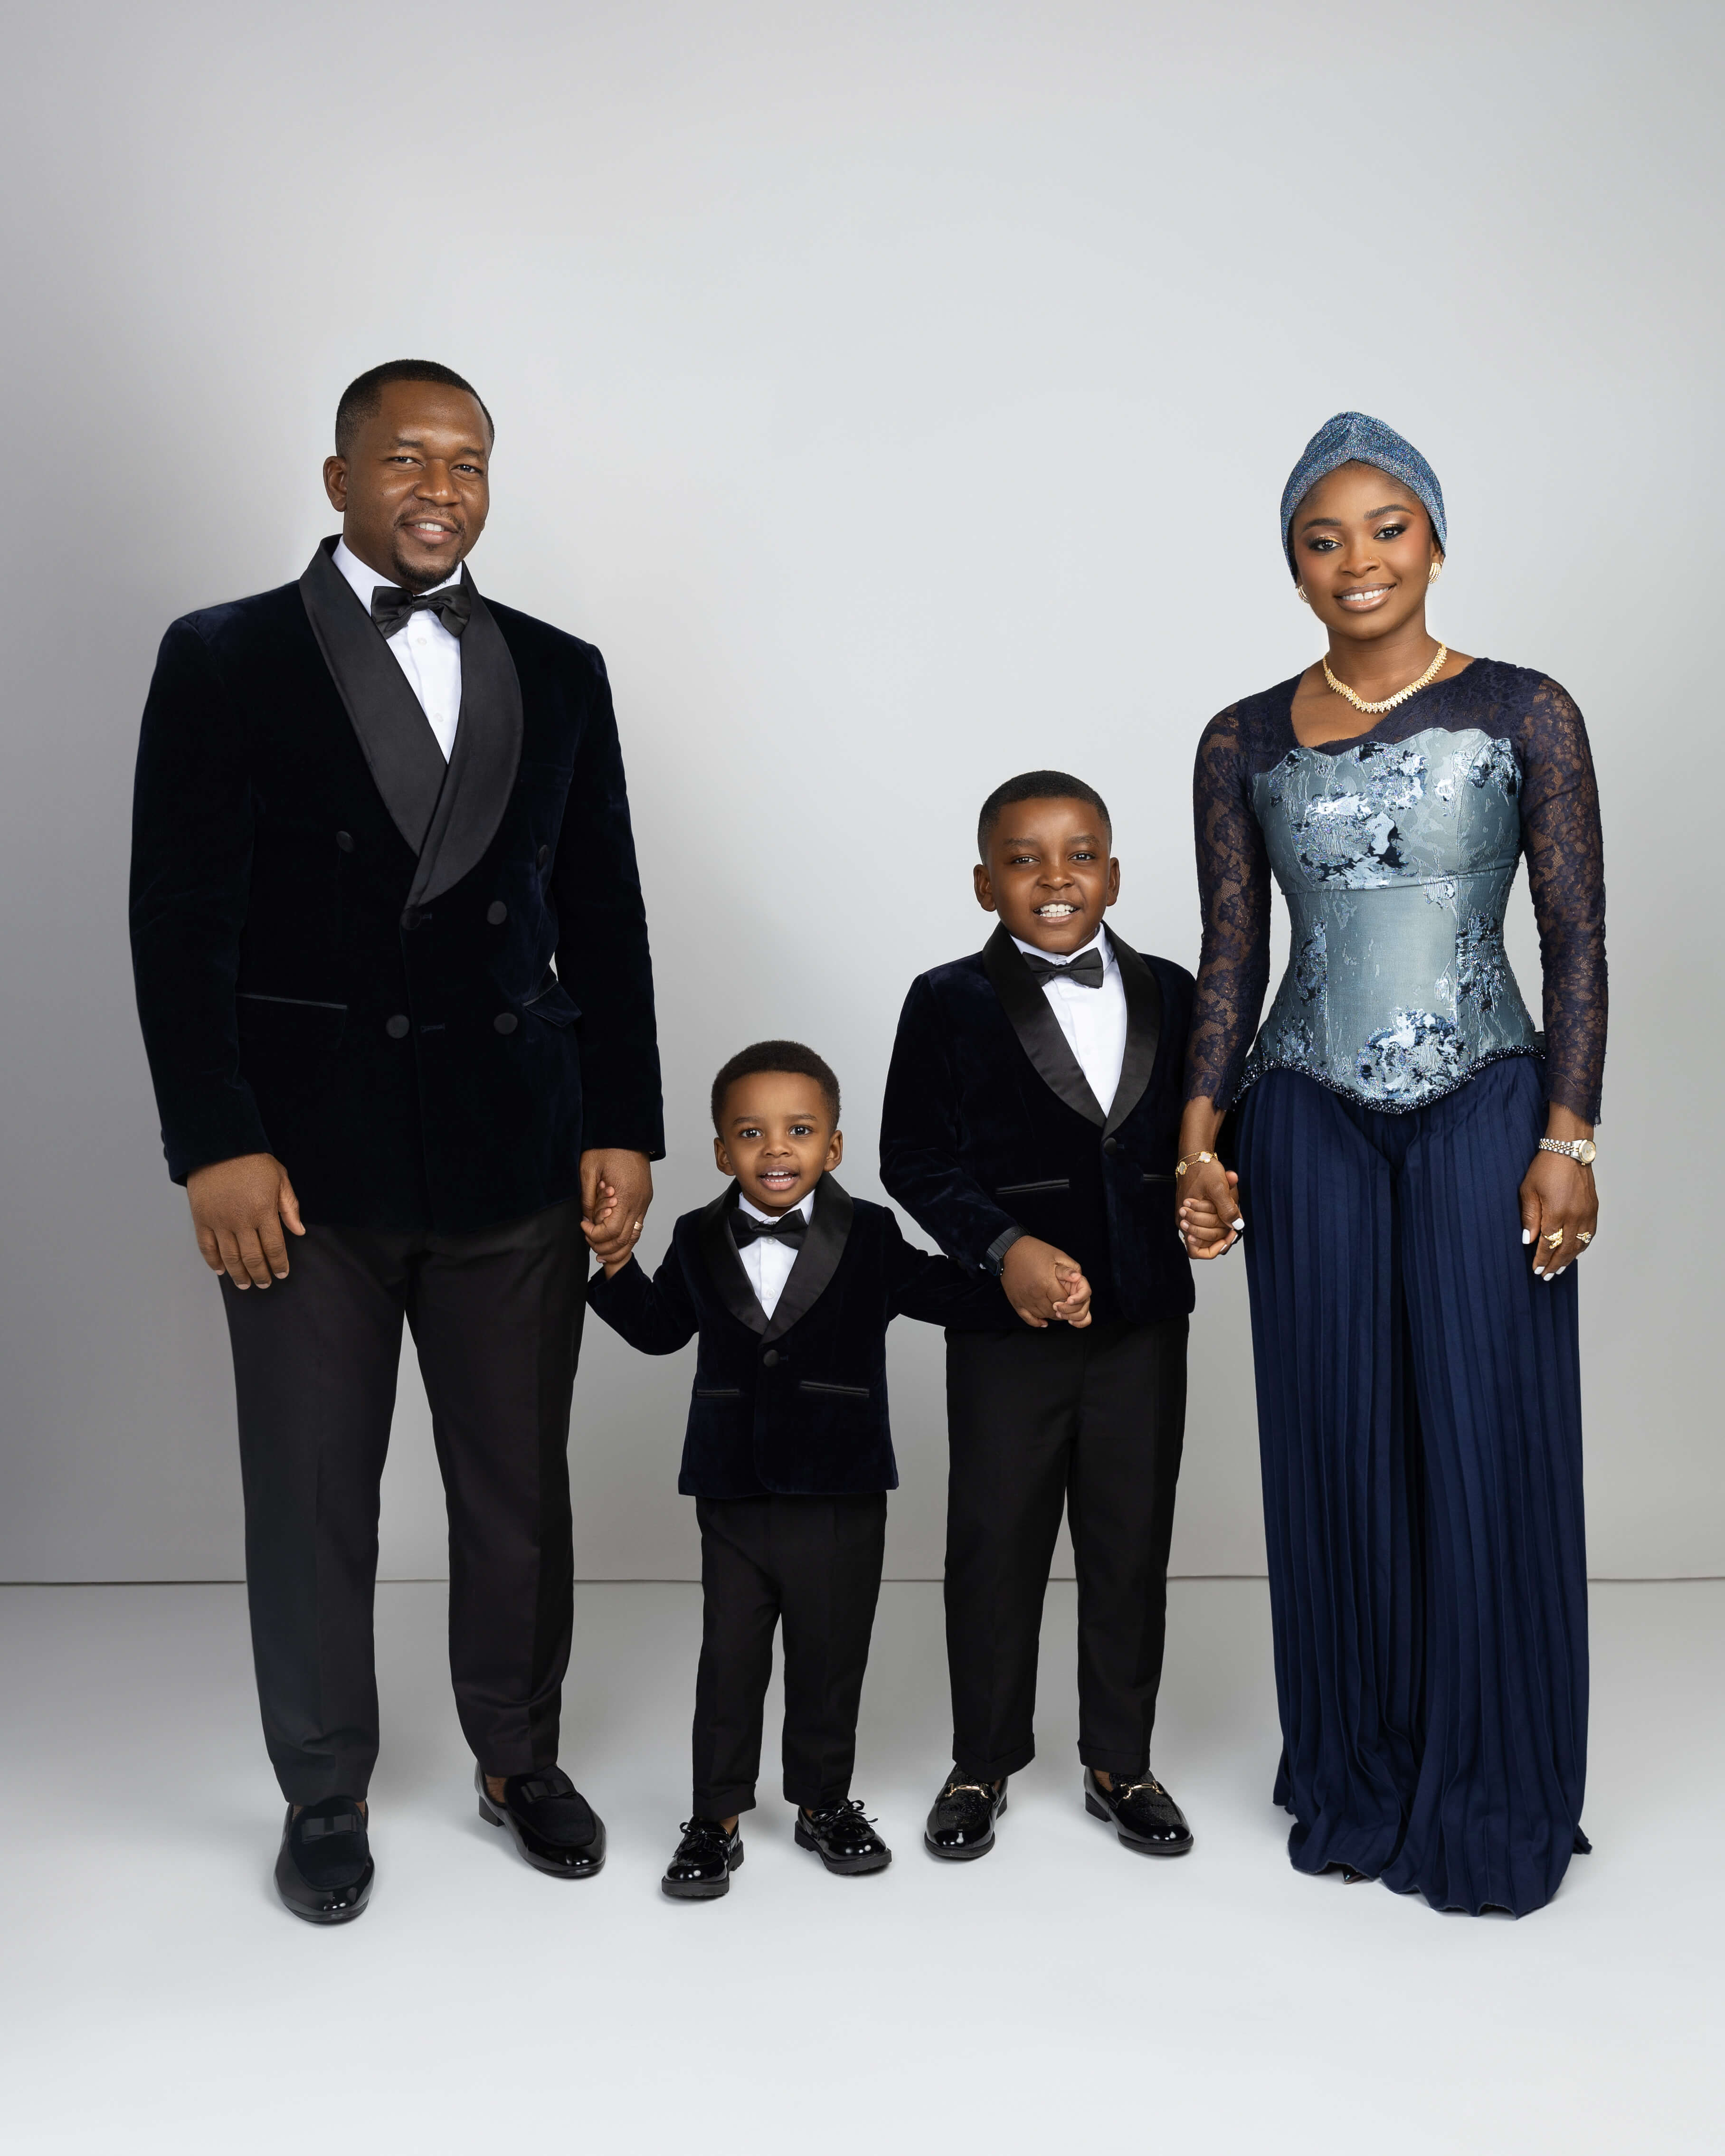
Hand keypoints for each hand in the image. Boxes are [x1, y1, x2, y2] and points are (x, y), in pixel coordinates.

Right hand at [187, 1153, 304, 1287]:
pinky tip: (221, 1271)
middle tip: (265, 1284)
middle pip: (252, 1258)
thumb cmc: (253, 1161)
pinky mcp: (201, 1219)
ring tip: (245, 1284)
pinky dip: (213, 1262)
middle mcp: (241, 1221)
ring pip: (230, 1257)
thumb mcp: (280, 1178)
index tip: (282, 1273)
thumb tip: (299, 1232)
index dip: (279, 1264)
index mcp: (263, 1211)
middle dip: (260, 1275)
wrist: (217, 1146)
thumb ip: (290, 1206)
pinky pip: (206, 1247)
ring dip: (239, 1274)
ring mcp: (219, 1221)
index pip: (274, 1247)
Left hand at [580, 1148, 652, 1268]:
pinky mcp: (645, 1199)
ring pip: (635, 1237)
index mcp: (625, 1196)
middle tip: (588, 1240)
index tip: (582, 1226)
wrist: (629, 1133)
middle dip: (604, 1246)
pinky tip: (613, 1238)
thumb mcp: (588, 1170)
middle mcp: (639, 1202)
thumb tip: (586, 1219)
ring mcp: (644, 1202)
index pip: (611, 1231)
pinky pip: (638, 1226)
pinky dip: (626, 1237)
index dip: (594, 1235)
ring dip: (618, 1247)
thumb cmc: (607, 1148)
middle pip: (624, 1240)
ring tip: (600, 1249)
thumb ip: (587, 1198)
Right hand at [1000, 1236, 1092, 1328]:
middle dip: (1062, 1309)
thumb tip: (1078, 1279)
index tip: (1070, 1297)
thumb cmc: (1035, 1251)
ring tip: (1055, 1307)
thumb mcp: (1057, 1255)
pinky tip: (1043, 1321)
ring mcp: (1024, 1300)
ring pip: (1043, 1315)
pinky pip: (1028, 1319)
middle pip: (1054, 1311)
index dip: (1070, 1301)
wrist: (1010, 1250)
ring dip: (1051, 1314)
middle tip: (1064, 1303)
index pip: (1064, 1301)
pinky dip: (1037, 1322)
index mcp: (1046, 1282)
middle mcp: (1035, 1294)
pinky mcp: (1016, 1302)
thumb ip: (1070, 1268)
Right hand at [1177, 1158, 1241, 1259]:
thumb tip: (1237, 1226)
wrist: (1195, 1156)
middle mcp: (1186, 1221)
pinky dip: (1222, 1213)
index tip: (1228, 1235)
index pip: (1197, 1251)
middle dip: (1223, 1229)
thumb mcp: (1218, 1187)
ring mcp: (1190, 1216)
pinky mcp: (1196, 1210)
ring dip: (1223, 1219)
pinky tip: (1228, 1199)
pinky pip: (1211, 1220)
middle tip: (1234, 1218)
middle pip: (1207, 1241)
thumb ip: (1227, 1209)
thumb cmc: (1203, 1170)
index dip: (1214, 1248)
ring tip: (1229, 1199)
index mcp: (1186, 1219)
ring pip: (1211, 1230)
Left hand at [1519, 1149, 1597, 1279]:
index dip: (1542, 1259)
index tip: (1536, 1270)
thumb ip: (1530, 1217)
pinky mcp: (1593, 1208)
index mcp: (1556, 1213)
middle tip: (1546, 1276)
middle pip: (1565, 1249)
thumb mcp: (1529, 1191)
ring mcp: (1587, 1213)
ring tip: (1559, 1268)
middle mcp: (1575, 1216)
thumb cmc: (1545, 1168)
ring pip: (1580, 1244)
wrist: (1569, 1150)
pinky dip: (1582, 1246)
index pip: (1548, 1244)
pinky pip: (1590, 1233)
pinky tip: (1575, 1251)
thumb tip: (1528, 1240)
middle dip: (1555, 1264)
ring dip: (1569, 1258)